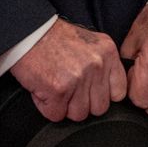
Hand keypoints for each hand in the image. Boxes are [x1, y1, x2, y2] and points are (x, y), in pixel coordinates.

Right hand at [10, 18, 127, 122]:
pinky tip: (43, 89)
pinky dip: (46, 106)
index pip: (119, 92)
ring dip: (64, 106)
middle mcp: (97, 65)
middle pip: (99, 108)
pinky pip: (56, 115)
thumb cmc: (55, 38)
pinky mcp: (58, 90)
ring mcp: (78, 78)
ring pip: (79, 115)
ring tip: (54, 86)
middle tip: (67, 88)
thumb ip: (103, 66)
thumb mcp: (90, 44)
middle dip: (82, 103)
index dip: (102, 95)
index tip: (91, 91)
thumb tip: (108, 92)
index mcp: (108, 53)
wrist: (28, 31)